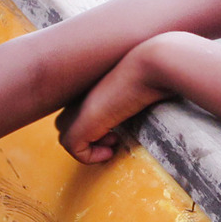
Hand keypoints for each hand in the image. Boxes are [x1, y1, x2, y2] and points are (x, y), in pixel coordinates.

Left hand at [55, 37, 173, 163]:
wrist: (152, 64)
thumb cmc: (155, 71)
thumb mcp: (141, 81)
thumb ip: (131, 92)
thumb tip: (143, 108)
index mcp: (90, 82)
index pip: (77, 107)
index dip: (94, 123)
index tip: (117, 128)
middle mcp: (79, 93)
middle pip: (65, 121)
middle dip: (87, 135)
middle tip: (114, 136)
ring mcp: (77, 108)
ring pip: (66, 135)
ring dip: (89, 146)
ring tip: (114, 142)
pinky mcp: (81, 124)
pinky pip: (73, 149)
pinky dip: (90, 157)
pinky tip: (112, 150)